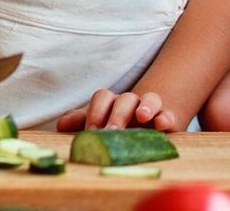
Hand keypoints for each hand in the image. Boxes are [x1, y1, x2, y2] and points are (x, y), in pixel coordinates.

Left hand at [56, 89, 178, 131]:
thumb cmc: (120, 124)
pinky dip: (166, 117)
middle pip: (125, 99)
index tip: (92, 129)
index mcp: (112, 103)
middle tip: (112, 132)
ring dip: (146, 106)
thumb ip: (82, 121)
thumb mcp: (100, 122)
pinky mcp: (169, 119)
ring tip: (142, 116)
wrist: (151, 124)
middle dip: (117, 115)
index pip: (103, 97)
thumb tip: (60, 124)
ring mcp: (152, 109)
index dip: (96, 111)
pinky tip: (162, 124)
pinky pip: (169, 115)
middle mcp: (132, 103)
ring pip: (151, 99)